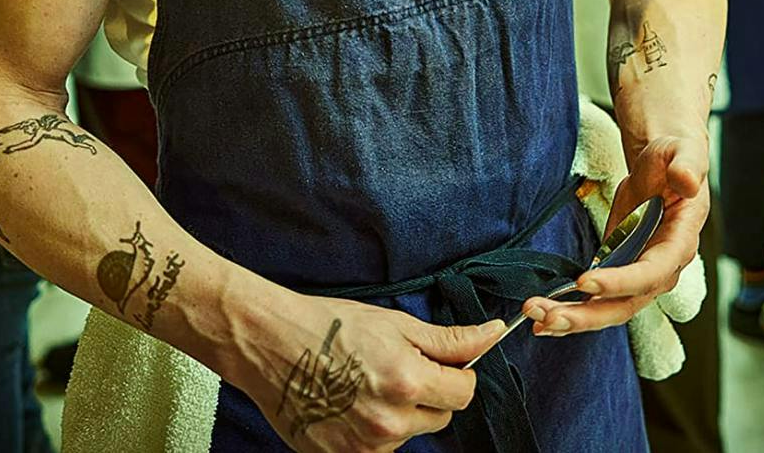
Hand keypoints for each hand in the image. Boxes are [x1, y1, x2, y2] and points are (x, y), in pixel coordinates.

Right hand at [235, 296, 502, 452]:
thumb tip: (494, 334)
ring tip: (366, 383)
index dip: (458, 374)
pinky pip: (379, 448)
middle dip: (429, 393)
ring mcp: (364, 446)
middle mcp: (389, 422)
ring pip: (409, 433)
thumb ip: (449, 339)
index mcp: (407, 382)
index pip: (464, 393)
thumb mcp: (395, 324)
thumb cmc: (330, 326)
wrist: (270, 343)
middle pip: (440, 416)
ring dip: (401, 414)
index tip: (441, 363)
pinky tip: (351, 404)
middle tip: (396, 367)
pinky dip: (374, 430)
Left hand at [521, 133, 709, 337]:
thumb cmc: (675, 158)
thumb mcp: (684, 153)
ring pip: (608, 310)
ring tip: (537, 319)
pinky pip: (597, 302)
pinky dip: (571, 311)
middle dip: (588, 315)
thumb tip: (686, 180)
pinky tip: (543, 317)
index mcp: (679, 243)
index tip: (584, 281)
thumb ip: (686, 166)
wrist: (663, 167)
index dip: (619, 282)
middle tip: (550, 316)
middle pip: (626, 304)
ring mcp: (639, 277)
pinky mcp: (619, 275)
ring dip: (573, 319)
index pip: (651, 273)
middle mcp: (662, 270)